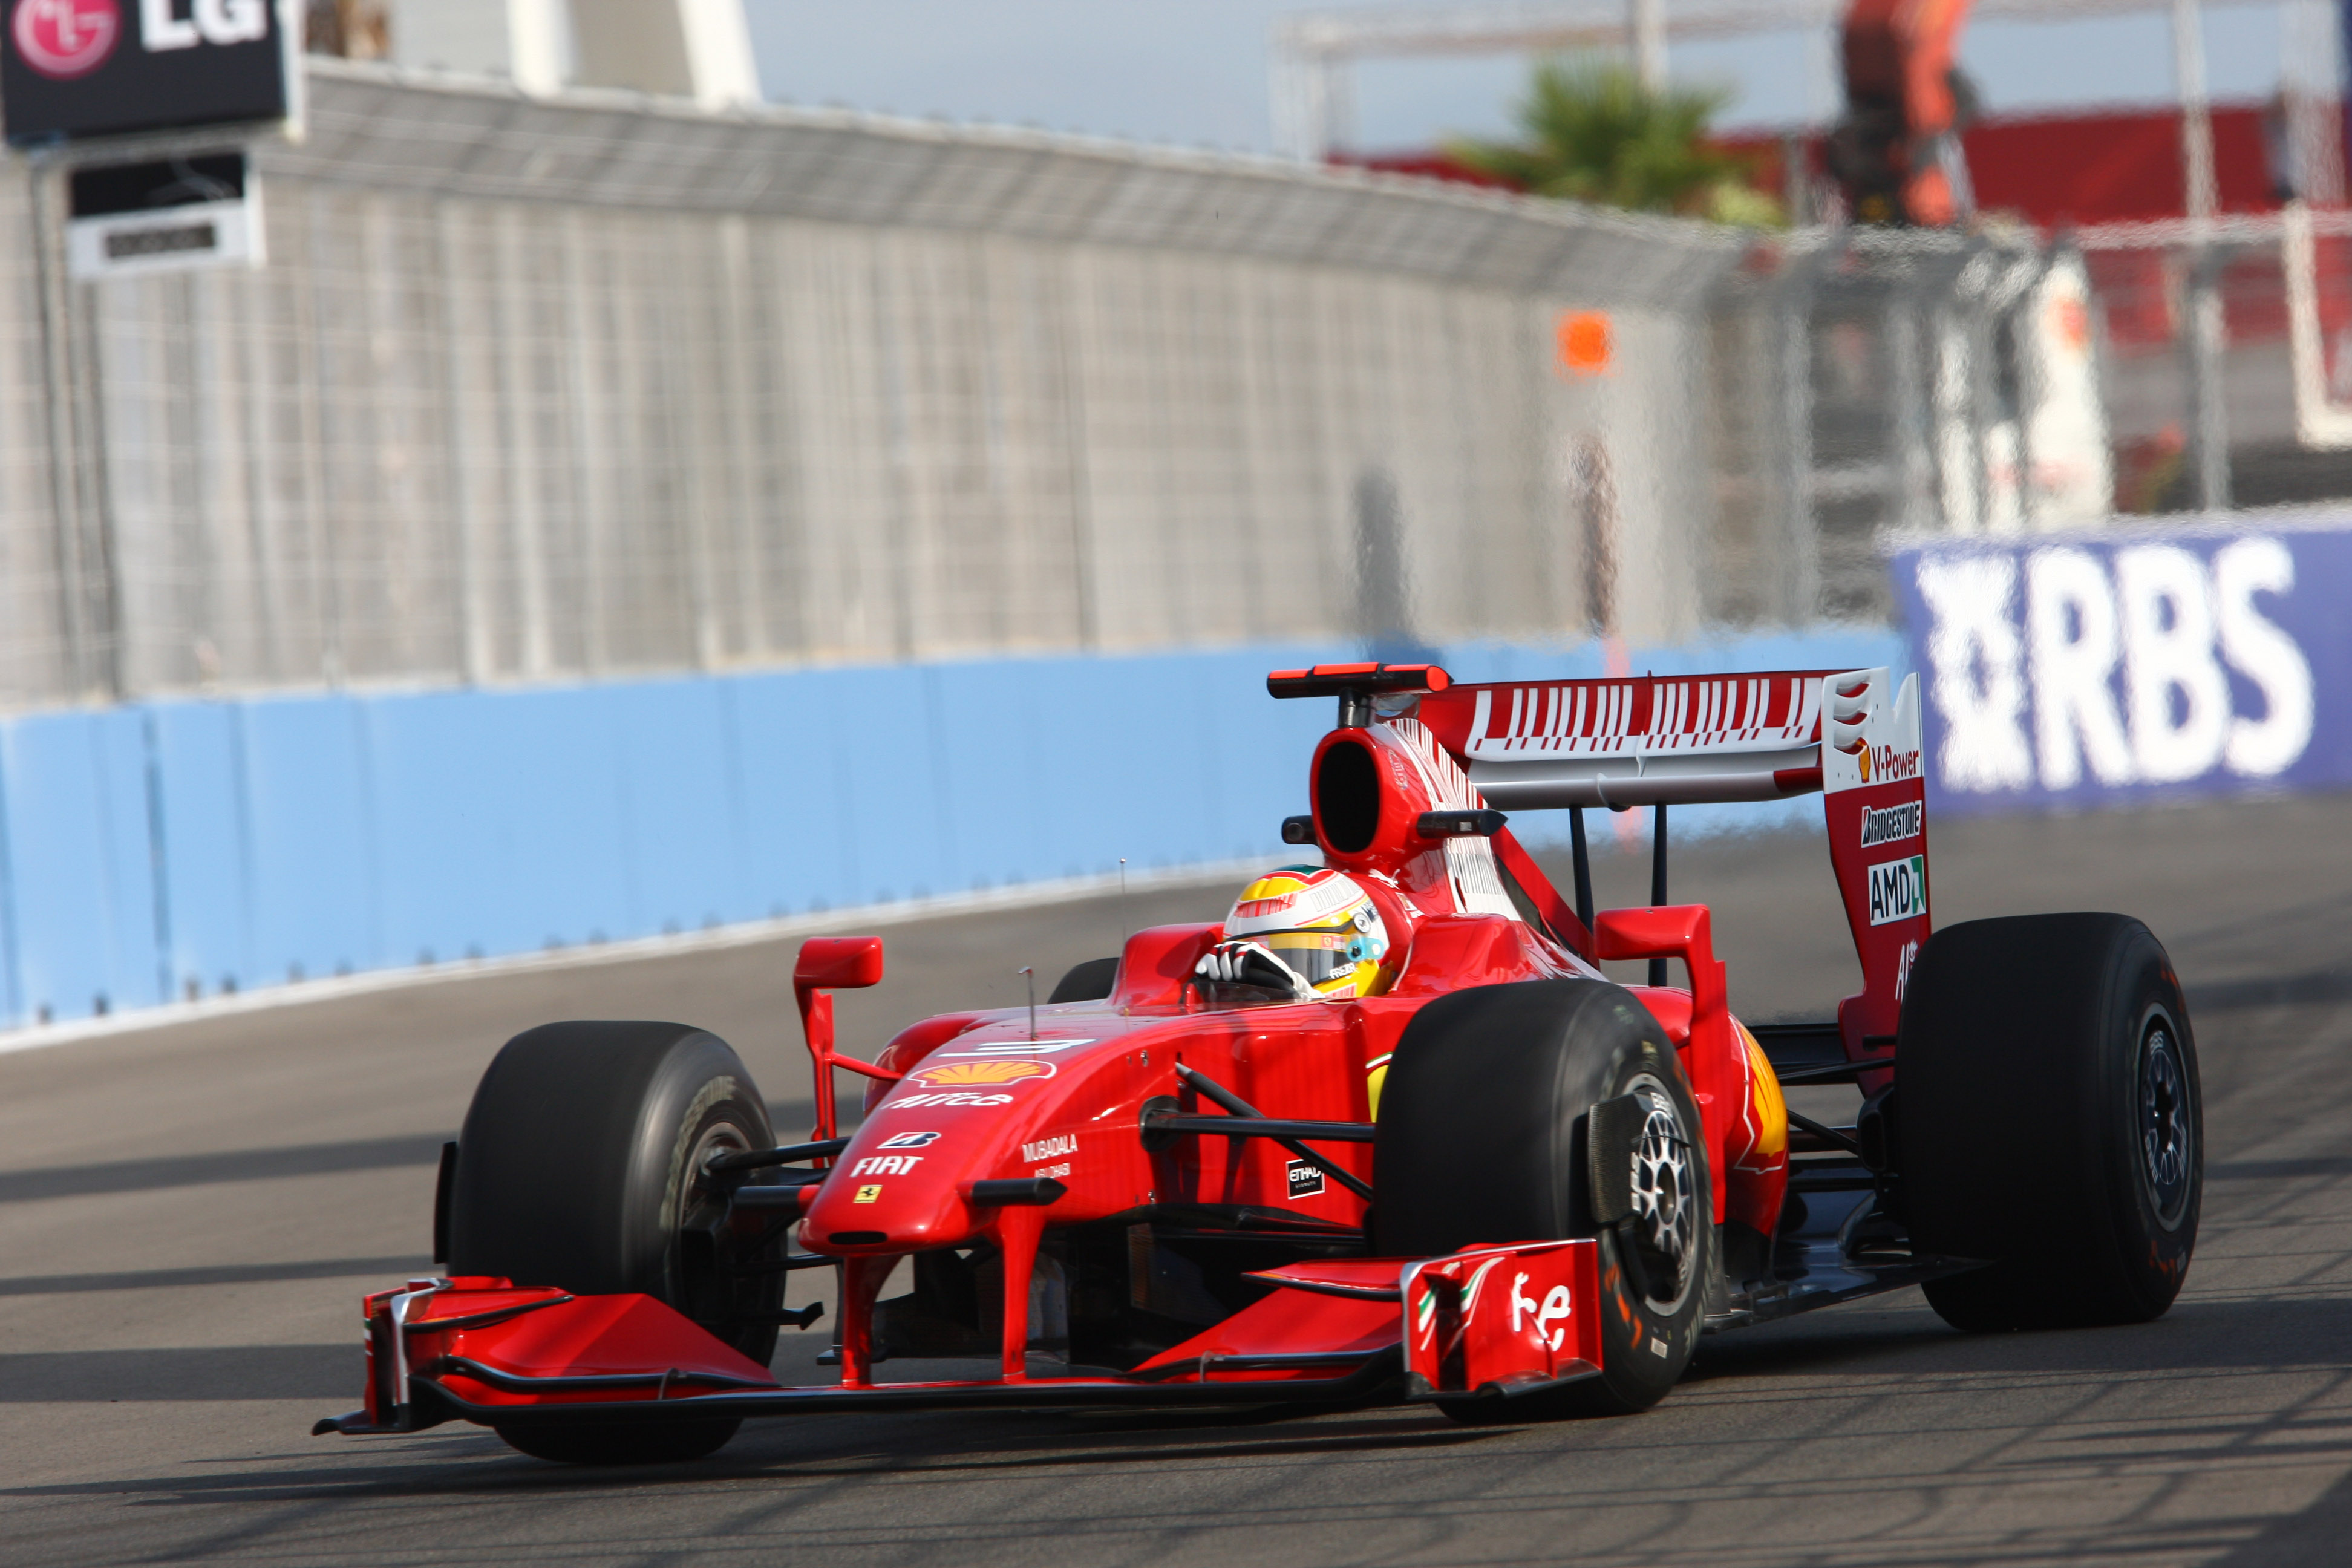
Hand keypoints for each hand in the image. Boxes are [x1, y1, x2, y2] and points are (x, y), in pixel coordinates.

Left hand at [1193, 939, 1313, 999]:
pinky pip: (1244, 951)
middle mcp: (1236, 952)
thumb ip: (1215, 989)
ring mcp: (1248, 950)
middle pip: (1218, 949)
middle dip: (1215, 964)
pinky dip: (1239, 962)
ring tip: (1231, 978)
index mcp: (1228, 961)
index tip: (1202, 973)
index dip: (1205, 961)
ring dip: (1226, 964)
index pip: (1212, 953)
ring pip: (1229, 948)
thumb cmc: (1255, 994)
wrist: (1282, 992)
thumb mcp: (1232, 992)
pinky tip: (1241, 975)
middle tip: (1218, 978)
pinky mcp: (1260, 951)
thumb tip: (1192, 993)